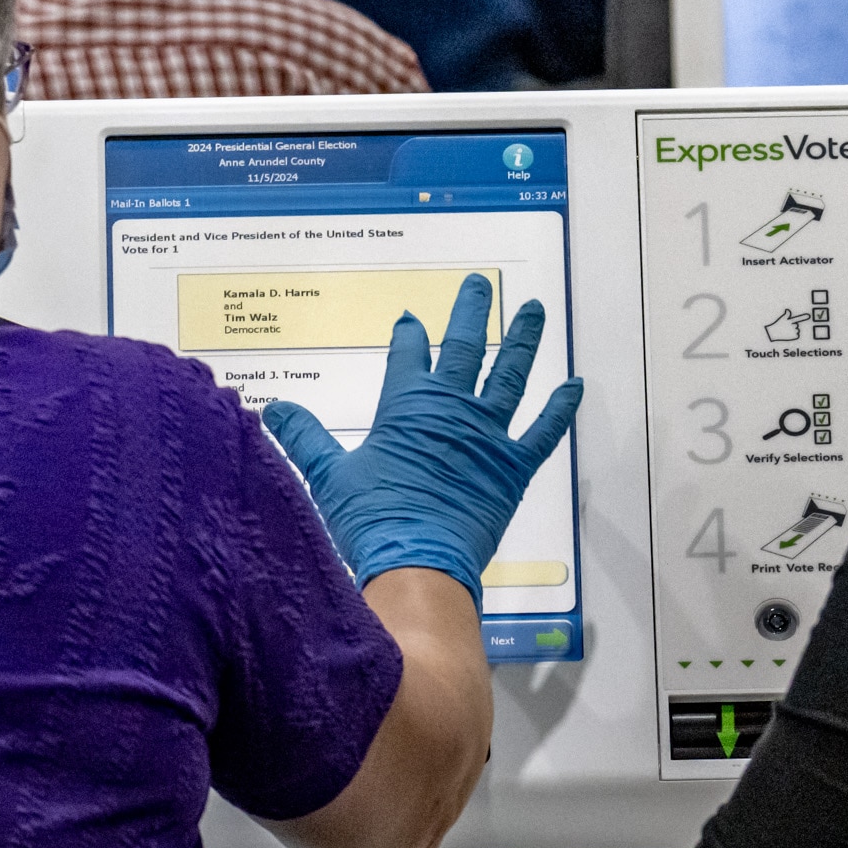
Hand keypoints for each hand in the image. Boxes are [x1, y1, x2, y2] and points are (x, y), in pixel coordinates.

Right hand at [264, 274, 582, 596]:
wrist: (418, 563)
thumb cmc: (372, 520)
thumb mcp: (329, 475)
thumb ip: (304, 437)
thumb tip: (272, 407)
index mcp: (408, 406)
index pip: (408, 356)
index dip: (409, 335)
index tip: (411, 318)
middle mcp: (452, 410)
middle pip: (465, 348)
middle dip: (470, 312)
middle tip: (478, 283)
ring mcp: (488, 435)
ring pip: (510, 375)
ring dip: (522, 340)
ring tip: (534, 309)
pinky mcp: (515, 466)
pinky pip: (544, 431)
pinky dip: (561, 409)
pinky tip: (575, 386)